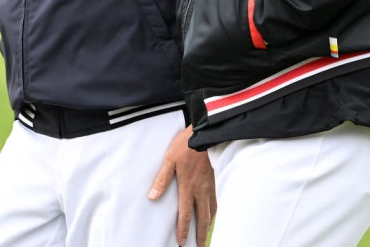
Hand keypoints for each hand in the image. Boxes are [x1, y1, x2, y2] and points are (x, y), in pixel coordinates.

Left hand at [148, 125, 215, 246]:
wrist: (205, 134)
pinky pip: (216, 200)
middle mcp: (201, 189)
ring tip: (206, 235)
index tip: (182, 242)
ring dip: (208, 225)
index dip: (183, 230)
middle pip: (202, 218)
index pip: (186, 214)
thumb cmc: (185, 146)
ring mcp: (210, 185)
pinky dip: (214, 212)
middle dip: (200, 235)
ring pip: (211, 211)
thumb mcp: (170, 160)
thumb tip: (152, 196)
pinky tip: (213, 214)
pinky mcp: (216, 179)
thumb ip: (162, 179)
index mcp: (188, 186)